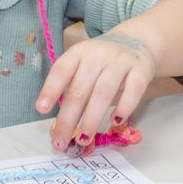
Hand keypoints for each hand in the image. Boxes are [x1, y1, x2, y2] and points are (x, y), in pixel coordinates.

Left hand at [36, 29, 154, 150]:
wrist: (137, 42)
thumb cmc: (102, 63)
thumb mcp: (83, 69)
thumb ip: (71, 95)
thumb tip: (57, 131)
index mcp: (78, 53)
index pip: (61, 70)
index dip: (50, 89)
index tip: (41, 110)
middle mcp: (98, 54)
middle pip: (80, 88)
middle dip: (68, 118)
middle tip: (61, 141)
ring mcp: (121, 60)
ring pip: (104, 91)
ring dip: (92, 118)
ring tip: (84, 138)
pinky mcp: (141, 70)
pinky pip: (133, 90)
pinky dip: (123, 108)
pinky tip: (115, 121)